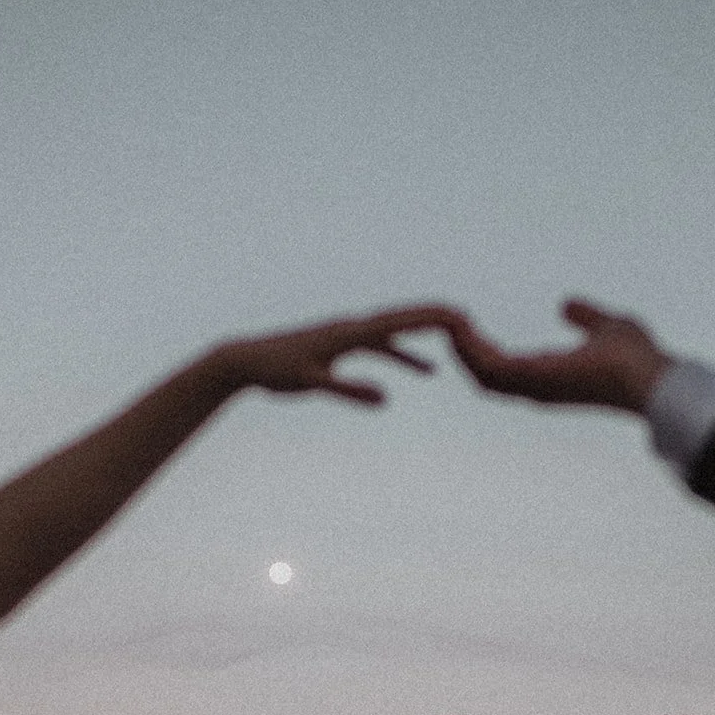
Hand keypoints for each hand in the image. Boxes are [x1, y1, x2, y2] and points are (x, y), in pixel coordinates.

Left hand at [219, 305, 465, 403]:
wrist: (247, 359)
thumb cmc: (276, 370)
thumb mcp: (312, 382)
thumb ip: (349, 390)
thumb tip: (386, 399)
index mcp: (349, 333)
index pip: (397, 322)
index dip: (428, 319)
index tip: (457, 316)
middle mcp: (352, 327)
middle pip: (401, 318)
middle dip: (434, 317)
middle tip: (467, 316)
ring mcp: (348, 334)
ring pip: (395, 332)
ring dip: (424, 337)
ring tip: (457, 341)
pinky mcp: (342, 345)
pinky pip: (381, 347)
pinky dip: (404, 355)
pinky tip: (422, 372)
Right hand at [449, 299, 672, 411]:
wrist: (653, 375)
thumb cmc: (639, 358)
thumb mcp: (607, 326)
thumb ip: (586, 316)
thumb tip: (566, 305)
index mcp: (550, 378)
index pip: (504, 372)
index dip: (481, 351)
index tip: (467, 324)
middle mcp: (537, 388)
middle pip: (485, 378)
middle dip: (463, 351)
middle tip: (448, 321)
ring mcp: (534, 386)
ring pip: (482, 374)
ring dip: (462, 347)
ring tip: (449, 319)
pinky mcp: (535, 377)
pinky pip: (490, 365)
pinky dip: (471, 347)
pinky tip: (462, 324)